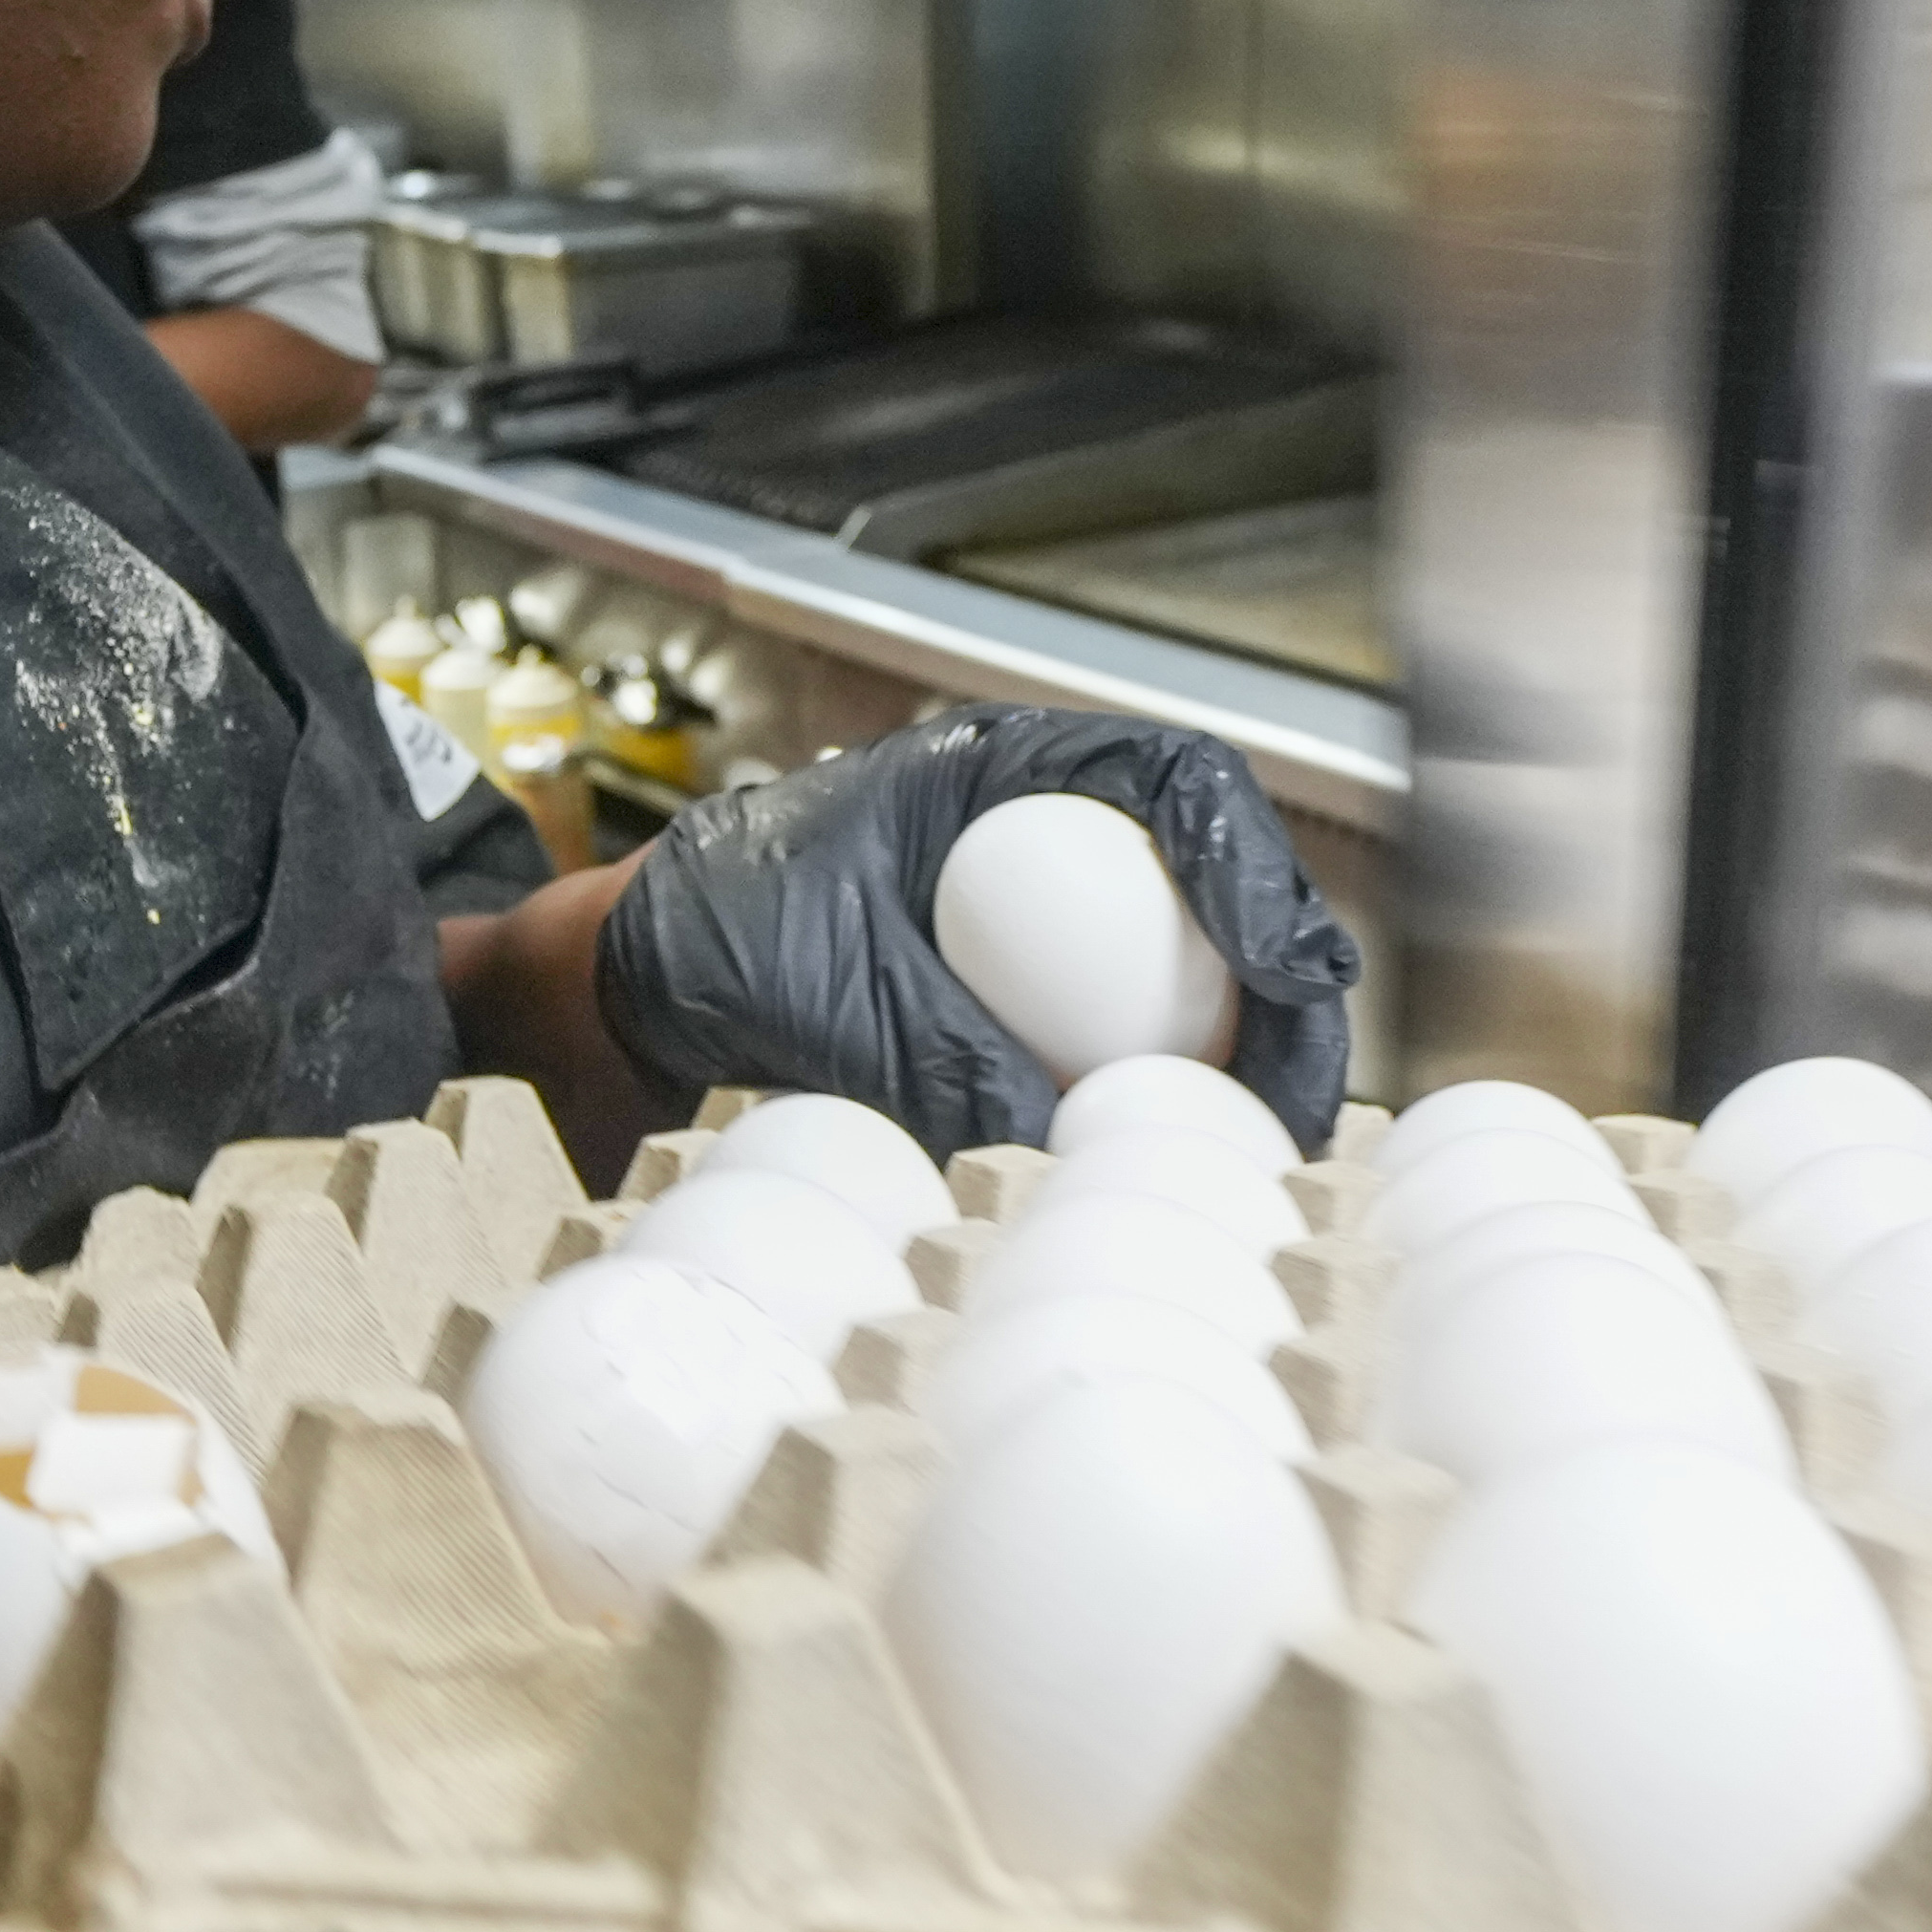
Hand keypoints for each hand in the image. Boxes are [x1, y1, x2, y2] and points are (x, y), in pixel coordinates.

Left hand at [588, 708, 1359, 1158]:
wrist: (627, 991)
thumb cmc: (707, 942)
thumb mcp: (826, 995)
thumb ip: (941, 1057)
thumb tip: (1061, 1144)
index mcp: (999, 771)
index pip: (1178, 781)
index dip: (1255, 867)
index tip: (1288, 970)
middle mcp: (1041, 832)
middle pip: (1218, 878)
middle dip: (1286, 981)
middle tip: (1304, 1093)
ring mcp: (1041, 918)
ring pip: (1193, 962)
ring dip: (1250, 1046)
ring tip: (1270, 1141)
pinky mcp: (1025, 1005)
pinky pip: (1131, 1034)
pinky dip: (1172, 1092)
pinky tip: (1187, 1160)